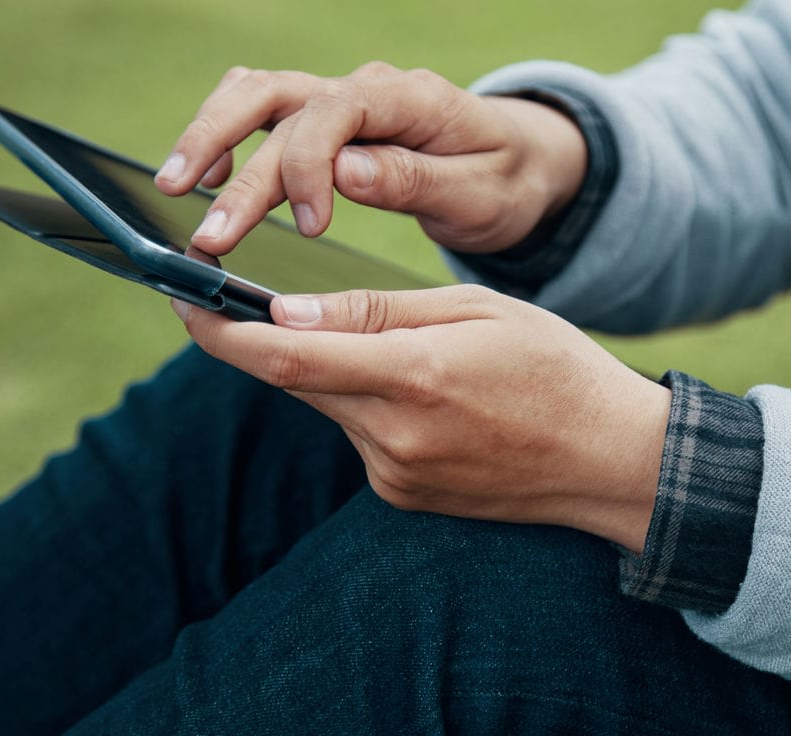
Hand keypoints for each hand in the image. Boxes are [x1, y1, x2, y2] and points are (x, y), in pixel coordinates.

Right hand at [154, 63, 586, 252]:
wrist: (515, 162)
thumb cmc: (501, 180)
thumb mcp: (478, 192)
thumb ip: (416, 180)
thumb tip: (345, 171)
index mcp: (407, 99)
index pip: (336, 113)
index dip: (308, 167)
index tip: (307, 226)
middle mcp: (362, 89)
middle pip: (277, 99)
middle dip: (230, 158)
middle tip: (209, 232)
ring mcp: (337, 101)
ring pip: (255, 95)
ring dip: (209, 138)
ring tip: (172, 191)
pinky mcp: (322, 123)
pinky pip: (260, 113)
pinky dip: (225, 138)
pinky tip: (208, 184)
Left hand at [172, 285, 668, 552]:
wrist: (612, 460)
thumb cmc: (556, 368)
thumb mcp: (478, 310)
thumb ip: (379, 311)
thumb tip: (287, 313)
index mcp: (415, 376)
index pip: (285, 357)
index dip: (218, 330)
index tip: (178, 296)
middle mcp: (394, 437)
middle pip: (293, 381)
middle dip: (261, 339)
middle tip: (242, 297)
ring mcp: (395, 475)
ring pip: (326, 404)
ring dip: (326, 369)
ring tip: (387, 344)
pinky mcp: (401, 494)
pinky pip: (356, 434)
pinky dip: (362, 401)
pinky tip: (417, 391)